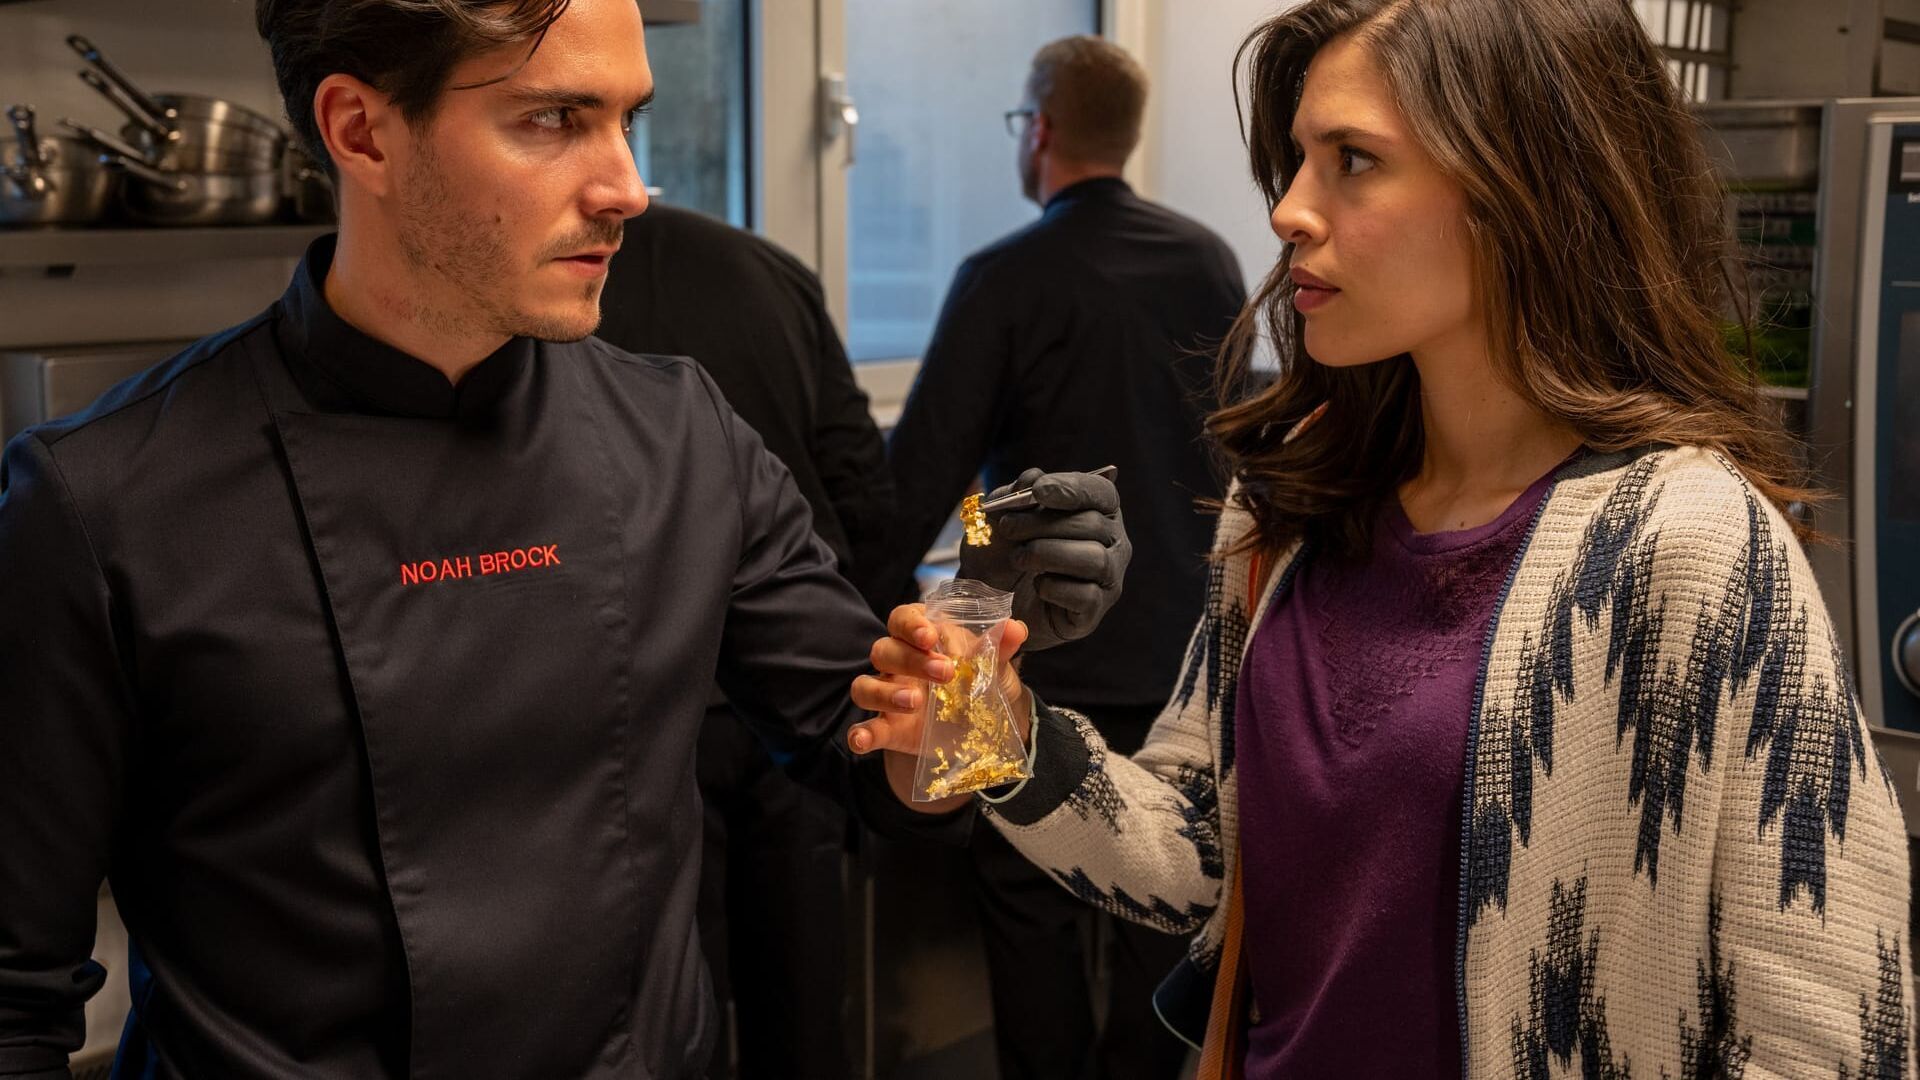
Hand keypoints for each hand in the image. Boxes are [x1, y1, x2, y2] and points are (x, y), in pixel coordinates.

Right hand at [848, 603, 1033, 811]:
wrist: (985, 725)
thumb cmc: (982, 680)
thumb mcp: (995, 664)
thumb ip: (1001, 646)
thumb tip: (1016, 628)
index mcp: (921, 636)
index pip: (902, 618)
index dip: (910, 624)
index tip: (929, 635)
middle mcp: (898, 662)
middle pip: (884, 650)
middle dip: (911, 659)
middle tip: (945, 673)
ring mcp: (889, 695)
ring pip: (865, 686)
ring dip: (885, 693)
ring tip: (915, 702)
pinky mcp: (889, 729)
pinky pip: (864, 728)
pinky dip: (859, 734)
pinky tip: (862, 740)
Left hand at [958, 468, 1129, 651]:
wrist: (991, 601)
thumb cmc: (1003, 552)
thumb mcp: (999, 518)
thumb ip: (1015, 495)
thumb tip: (1033, 477)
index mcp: (1098, 511)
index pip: (1102, 492)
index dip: (1073, 488)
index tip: (1039, 492)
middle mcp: (1112, 543)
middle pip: (1093, 524)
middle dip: (1044, 524)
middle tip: (1008, 527)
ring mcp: (1108, 578)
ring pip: (1095, 559)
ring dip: (1048, 554)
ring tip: (1019, 557)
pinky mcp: (1095, 610)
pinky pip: (1085, 595)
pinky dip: (1054, 587)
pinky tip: (1037, 585)